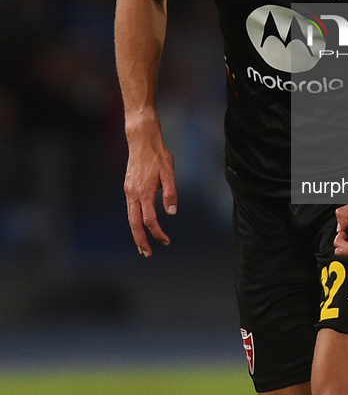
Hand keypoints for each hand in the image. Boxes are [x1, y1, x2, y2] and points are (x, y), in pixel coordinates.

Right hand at [123, 122, 177, 256]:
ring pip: (130, 218)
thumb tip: (172, 212)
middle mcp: (133, 194)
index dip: (157, 232)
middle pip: (134, 224)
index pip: (150, 219)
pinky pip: (130, 210)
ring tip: (142, 245)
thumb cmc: (157, 155)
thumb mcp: (169, 172)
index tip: (166, 241)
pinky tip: (139, 226)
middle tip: (147, 254)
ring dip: (136, 233)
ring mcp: (128, 191)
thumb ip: (170, 193)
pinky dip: (134, 221)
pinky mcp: (128, 188)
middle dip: (140, 240)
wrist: (141, 140)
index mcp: (144, 192)